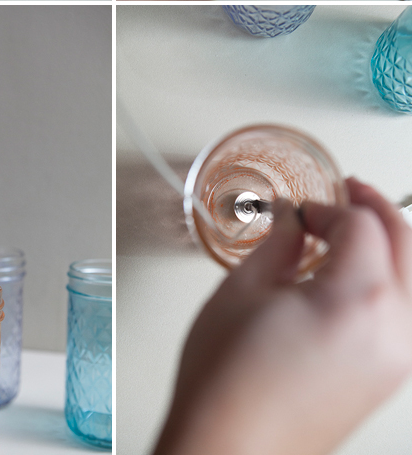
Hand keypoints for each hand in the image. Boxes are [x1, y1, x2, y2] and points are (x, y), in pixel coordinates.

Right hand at [154, 179, 411, 454]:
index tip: (300, 209)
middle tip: (347, 191)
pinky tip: (353, 274)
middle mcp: (392, 332)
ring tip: (350, 230)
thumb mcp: (244, 289)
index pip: (362, 226)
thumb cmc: (227, 381)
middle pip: (406, 244)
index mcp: (357, 301)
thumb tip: (292, 218)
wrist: (227, 449)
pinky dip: (388, 280)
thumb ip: (279, 242)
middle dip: (376, 209)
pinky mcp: (387, 379)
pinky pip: (404, 312)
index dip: (328, 205)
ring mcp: (396, 361)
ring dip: (389, 245)